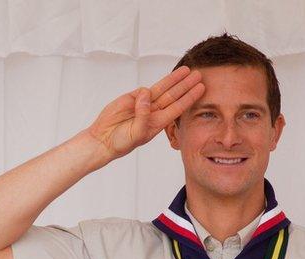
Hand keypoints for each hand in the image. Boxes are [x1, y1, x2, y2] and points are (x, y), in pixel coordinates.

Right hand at [86, 66, 204, 160]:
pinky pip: (142, 91)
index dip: (189, 97)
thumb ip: (143, 115)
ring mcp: (143, 104)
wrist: (102, 139)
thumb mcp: (136, 134)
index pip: (177, 107)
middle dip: (186, 85)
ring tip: (186, 70)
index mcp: (158, 123)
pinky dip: (145, 92)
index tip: (201, 89)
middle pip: (173, 95)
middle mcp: (153, 112)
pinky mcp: (131, 98)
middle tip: (198, 75)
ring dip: (173, 79)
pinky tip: (142, 96)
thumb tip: (146, 93)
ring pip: (161, 89)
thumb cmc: (121, 142)